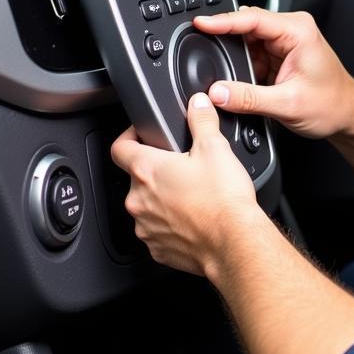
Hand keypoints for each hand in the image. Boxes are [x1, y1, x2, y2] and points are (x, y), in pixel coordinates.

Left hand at [111, 92, 259, 276]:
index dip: (128, 136)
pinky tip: (194, 218)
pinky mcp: (157, 248)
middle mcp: (139, 200)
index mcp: (147, 171)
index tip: (140, 135)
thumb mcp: (216, 148)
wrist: (233, 241)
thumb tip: (198, 104)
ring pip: (147, 206)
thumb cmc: (223, 200)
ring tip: (192, 195)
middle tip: (183, 167)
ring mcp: (146, 227)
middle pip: (137, 178)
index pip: (119, 148)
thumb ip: (202, 121)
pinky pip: (157, 230)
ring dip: (163, 198)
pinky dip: (171, 224)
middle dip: (157, 171)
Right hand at [192, 8, 353, 138]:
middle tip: (200, 51)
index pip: (252, 18)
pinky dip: (240, 66)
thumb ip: (249, 98)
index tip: (199, 22)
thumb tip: (217, 92)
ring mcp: (284, 42)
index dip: (222, 20)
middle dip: (223, 40)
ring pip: (245, 41)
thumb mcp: (287, 104)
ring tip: (222, 74)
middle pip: (245, 26)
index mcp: (298, 31)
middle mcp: (291, 30)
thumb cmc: (332, 104)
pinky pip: (250, 55)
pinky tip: (236, 79)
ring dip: (233, 57)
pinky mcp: (278, 55)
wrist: (348, 115)